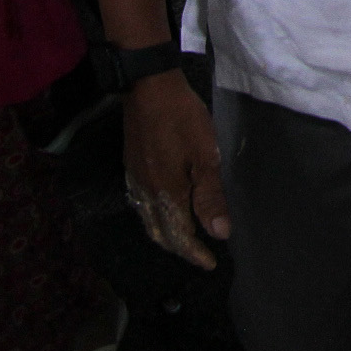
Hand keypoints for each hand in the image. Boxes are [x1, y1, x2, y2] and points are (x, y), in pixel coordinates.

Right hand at [121, 70, 230, 268]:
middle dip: (179, 248)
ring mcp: (135, 180)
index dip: (195, 252)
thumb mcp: (205, 155)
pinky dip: (153, 217)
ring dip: (165, 235)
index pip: (180, 235)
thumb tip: (219, 233)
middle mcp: (146, 193)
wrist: (149, 87)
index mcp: (166, 193)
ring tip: (182, 239)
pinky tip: (161, 211)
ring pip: (147, 220)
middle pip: (160, 232)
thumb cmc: (182, 118)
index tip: (210, 263)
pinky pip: (140, 205)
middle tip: (198, 254)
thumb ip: (210, 196)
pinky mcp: (131, 166)